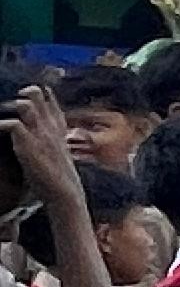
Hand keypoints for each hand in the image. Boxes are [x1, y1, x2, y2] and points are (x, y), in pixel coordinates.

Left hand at [6, 87, 82, 215]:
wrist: (66, 194)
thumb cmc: (59, 179)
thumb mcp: (59, 156)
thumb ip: (51, 143)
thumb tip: (39, 141)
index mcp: (59, 130)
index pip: (52, 103)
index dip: (44, 95)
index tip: (35, 92)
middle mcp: (50, 128)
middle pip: (40, 97)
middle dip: (27, 93)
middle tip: (16, 97)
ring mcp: (41, 135)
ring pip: (26, 105)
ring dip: (13, 105)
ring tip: (3, 109)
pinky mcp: (29, 145)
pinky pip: (14, 125)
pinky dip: (2, 124)